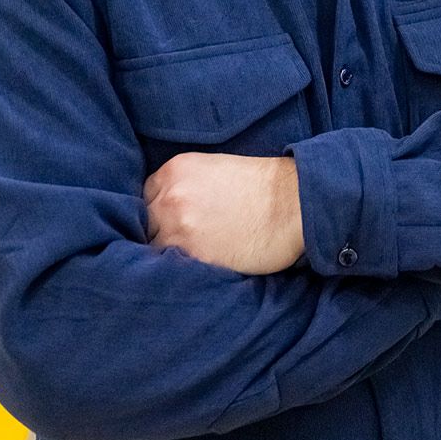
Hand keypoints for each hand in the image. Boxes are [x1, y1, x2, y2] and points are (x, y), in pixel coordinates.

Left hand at [143, 153, 303, 273]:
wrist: (295, 204)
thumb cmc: (263, 186)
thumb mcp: (214, 170)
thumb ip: (185, 186)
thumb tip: (168, 209)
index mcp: (175, 170)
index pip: (145, 197)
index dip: (157, 211)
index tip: (170, 221)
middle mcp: (170, 197)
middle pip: (146, 223)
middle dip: (160, 232)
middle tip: (184, 240)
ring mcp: (178, 228)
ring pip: (154, 249)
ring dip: (169, 254)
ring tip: (193, 255)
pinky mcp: (193, 256)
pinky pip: (173, 268)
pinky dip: (183, 269)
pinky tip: (202, 264)